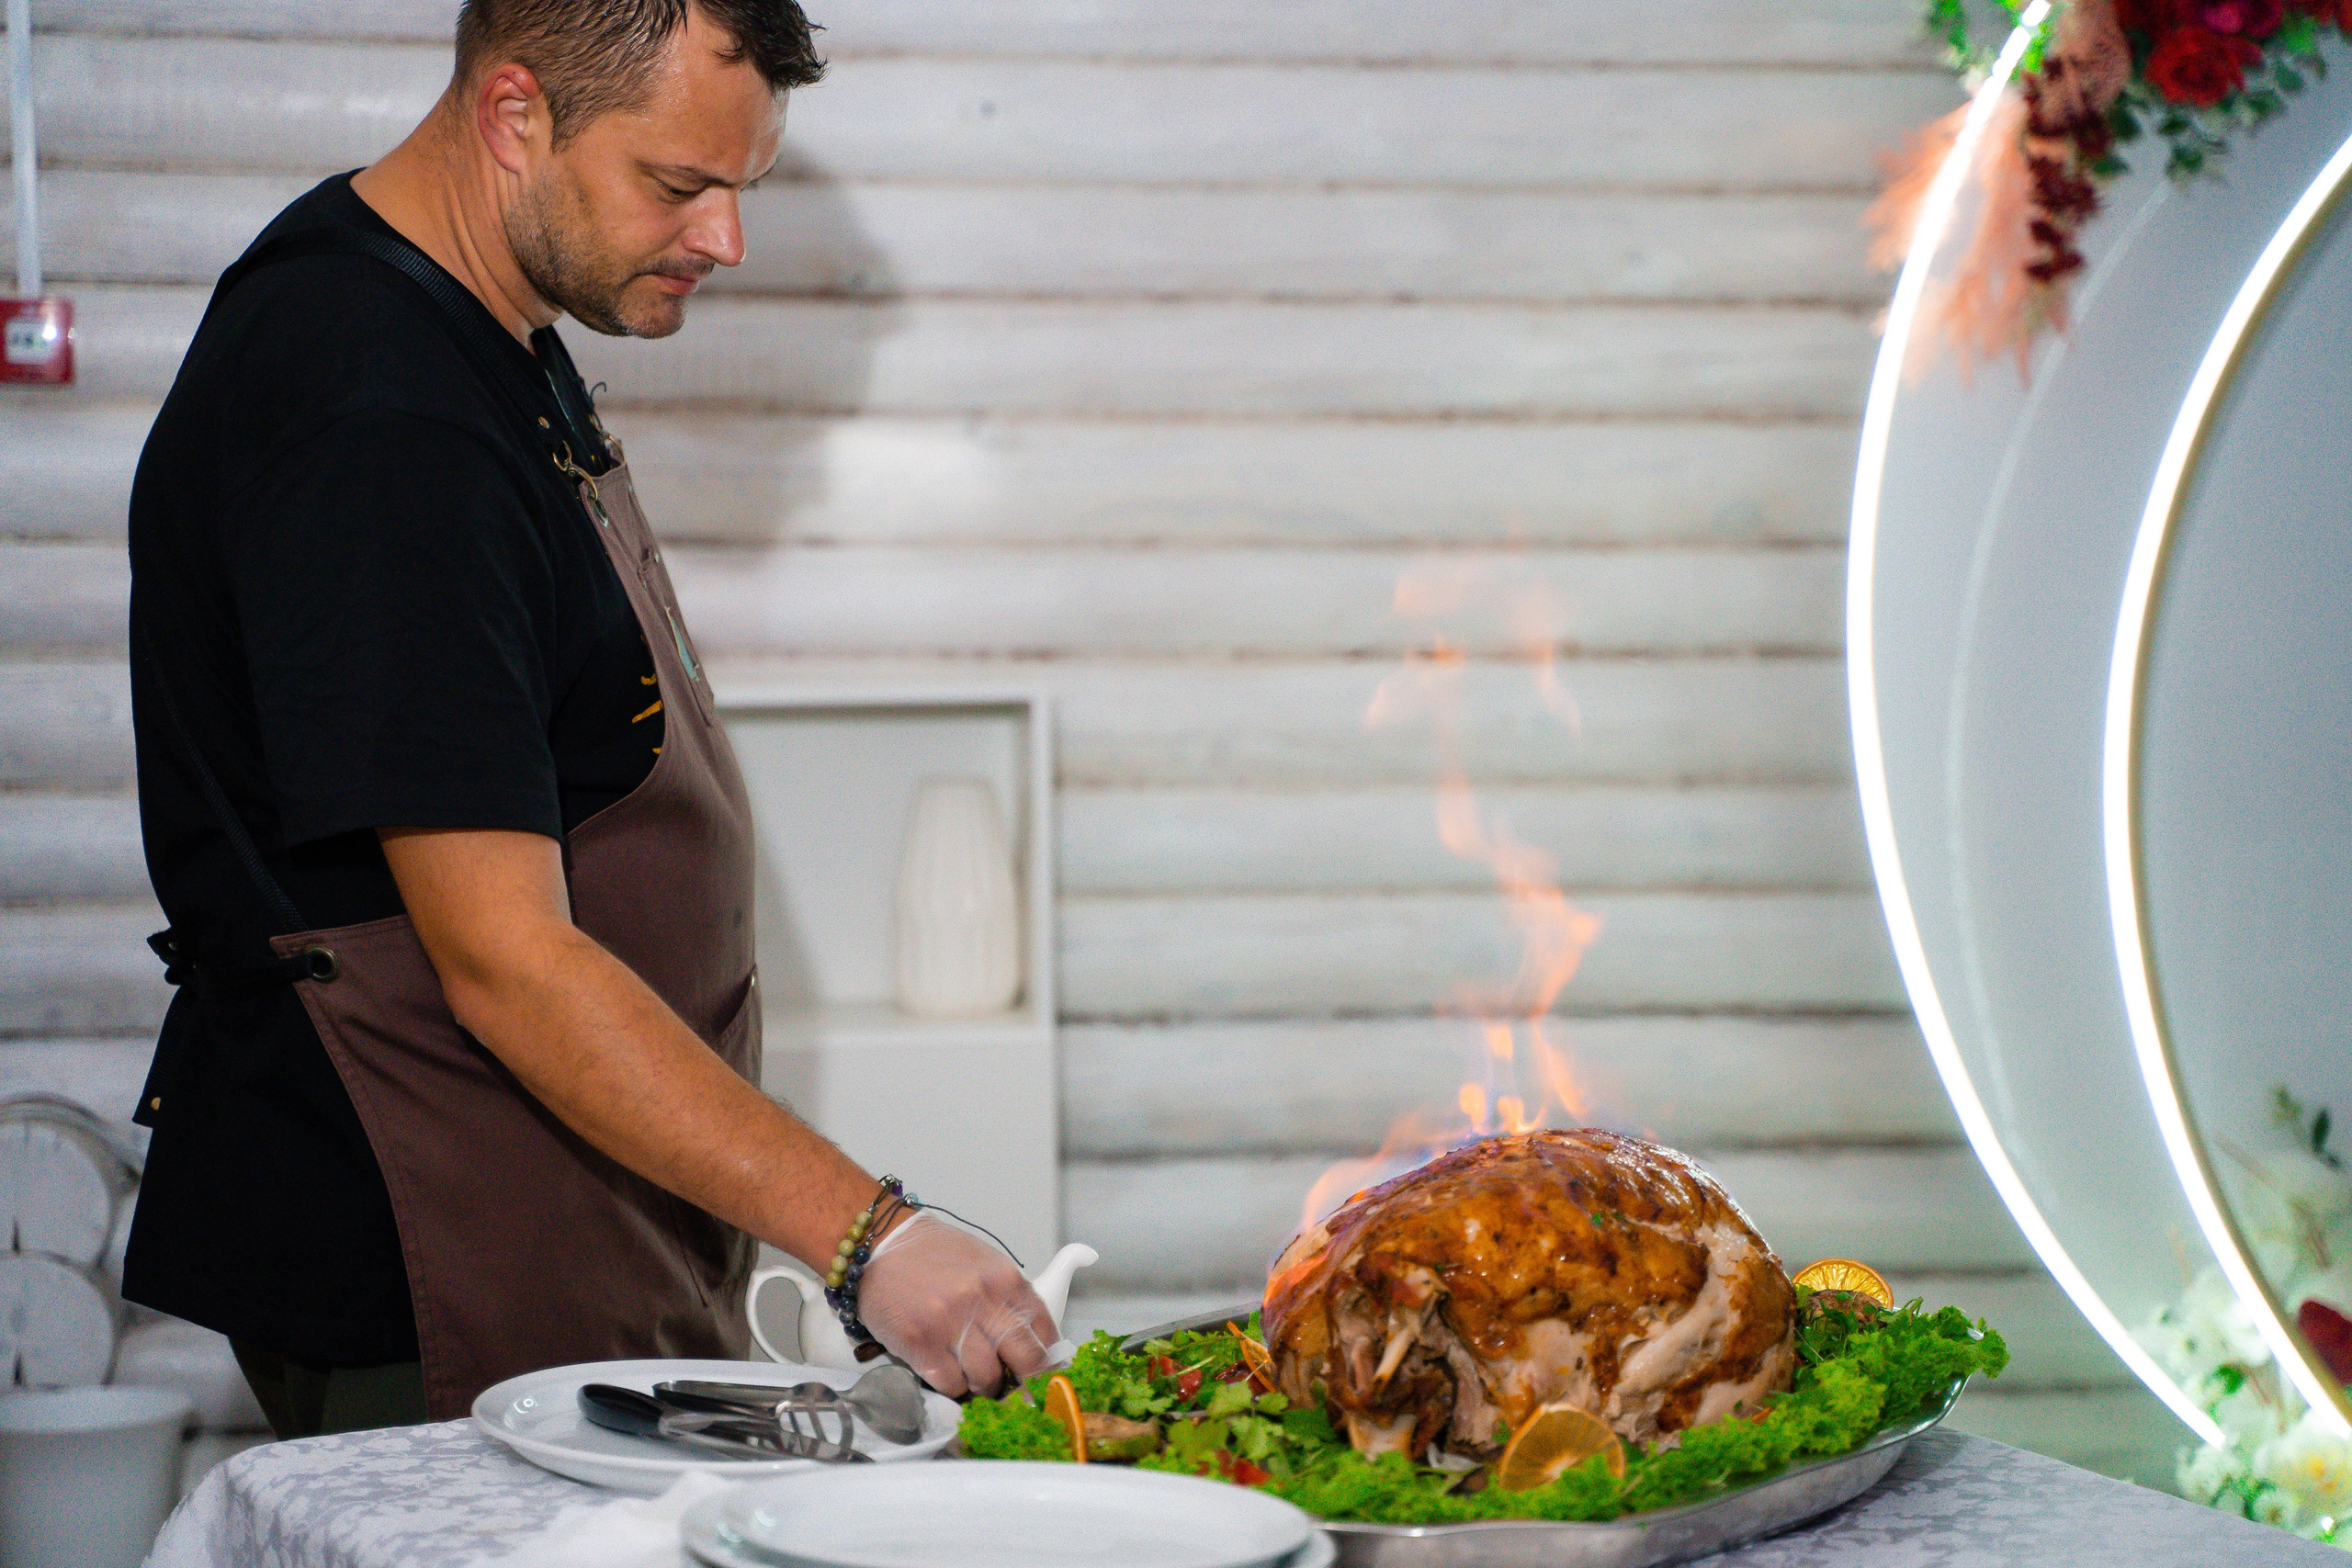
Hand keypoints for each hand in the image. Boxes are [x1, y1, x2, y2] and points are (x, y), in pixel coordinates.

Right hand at [857, 1210, 1054, 1396]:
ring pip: (988, 1380)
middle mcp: (982, 1301)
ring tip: (973, 1374)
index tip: (1047, 1375)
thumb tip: (1038, 1343)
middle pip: (1026, 1362)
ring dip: (984, 1385)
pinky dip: (954, 1386)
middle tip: (1020, 1390)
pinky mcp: (919, 1345)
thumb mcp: (986, 1264)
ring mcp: (950, 1324)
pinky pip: (952, 1386)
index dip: (1049, 1360)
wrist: (882, 1245)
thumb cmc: (935, 1256)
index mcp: (1006, 1280)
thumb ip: (1011, 1301)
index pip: (1045, 1332)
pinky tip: (948, 1371)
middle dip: (1027, 1383)